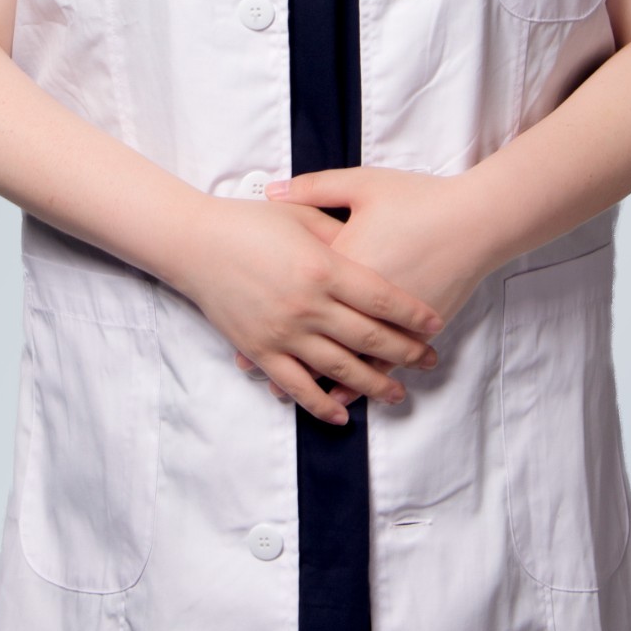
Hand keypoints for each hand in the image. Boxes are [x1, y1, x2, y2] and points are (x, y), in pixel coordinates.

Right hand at [176, 192, 444, 425]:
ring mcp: (283, 333)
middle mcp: (307, 306)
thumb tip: (376, 254)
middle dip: (406, 353)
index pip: (381, 299)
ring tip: (398, 393)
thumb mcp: (303, 217)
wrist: (196, 243)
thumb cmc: (250, 222)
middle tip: (429, 361)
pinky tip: (342, 414)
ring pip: (340, 369)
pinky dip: (322, 404)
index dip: (412, 315)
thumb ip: (341, 235)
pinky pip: (297, 386)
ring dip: (374, 385)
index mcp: (322, 268)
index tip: (435, 324)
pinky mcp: (261, 351)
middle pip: (369, 337)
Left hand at [262, 166, 491, 404]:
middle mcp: (355, 298)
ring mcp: (384, 321)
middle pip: (309, 332)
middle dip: (275, 350)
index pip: (292, 289)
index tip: (235, 321)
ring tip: (279, 391)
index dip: (262, 308)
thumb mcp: (361, 185)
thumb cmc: (418, 199)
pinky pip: (374, 368)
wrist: (473, 221)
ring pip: (339, 360)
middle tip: (245, 364)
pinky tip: (335, 400)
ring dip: (306, 378)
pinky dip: (352, 386)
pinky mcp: (409, 334)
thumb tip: (271, 189)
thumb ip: (314, 188)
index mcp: (339, 260)